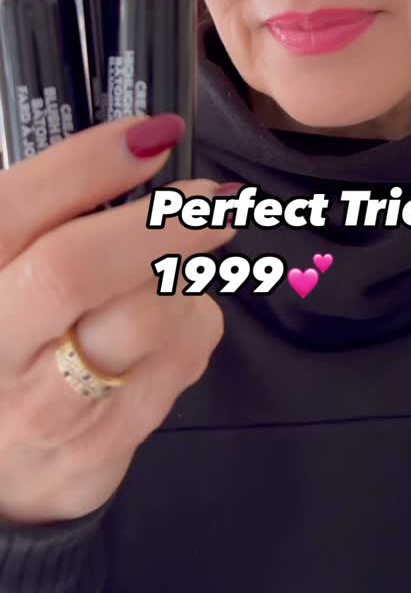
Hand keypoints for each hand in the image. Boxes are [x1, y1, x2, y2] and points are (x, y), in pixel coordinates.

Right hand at [0, 0, 236, 524]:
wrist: (0, 458)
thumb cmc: (15, 326)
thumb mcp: (16, 255)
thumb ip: (57, 203)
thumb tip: (148, 140)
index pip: (14, 209)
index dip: (89, 162)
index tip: (153, 134)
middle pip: (73, 268)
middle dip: (156, 220)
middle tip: (209, 203)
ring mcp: (41, 412)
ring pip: (142, 320)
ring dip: (182, 279)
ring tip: (175, 271)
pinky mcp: (96, 453)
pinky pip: (178, 363)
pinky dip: (191, 325)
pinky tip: (167, 326)